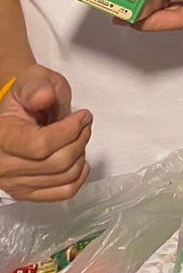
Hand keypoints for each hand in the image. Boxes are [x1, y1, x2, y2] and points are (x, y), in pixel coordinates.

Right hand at [0, 65, 90, 200]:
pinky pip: (62, 193)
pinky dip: (79, 176)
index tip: (83, 115)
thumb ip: (36, 86)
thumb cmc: (27, 95)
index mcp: (1, 136)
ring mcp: (14, 182)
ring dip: (81, 155)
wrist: (18, 112)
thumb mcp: (31, 79)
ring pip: (63, 177)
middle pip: (56, 163)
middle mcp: (2, 165)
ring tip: (80, 137)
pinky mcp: (26, 192)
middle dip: (80, 139)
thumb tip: (43, 97)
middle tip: (85, 123)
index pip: (40, 145)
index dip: (69, 131)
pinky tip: (79, 159)